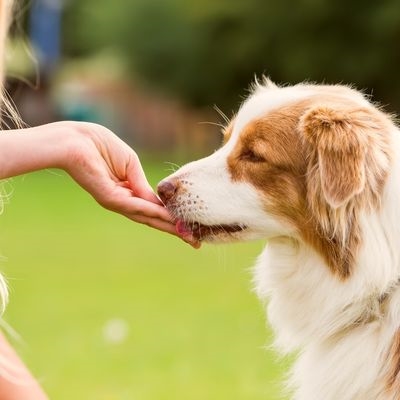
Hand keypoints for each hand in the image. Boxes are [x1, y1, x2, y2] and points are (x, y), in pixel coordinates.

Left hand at [0, 121, 199, 246]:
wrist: (76, 140)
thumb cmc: (100, 146)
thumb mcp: (131, 165)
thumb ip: (143, 184)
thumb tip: (158, 202)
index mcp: (128, 192)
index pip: (153, 209)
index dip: (171, 217)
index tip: (189, 227)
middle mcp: (123, 201)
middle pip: (152, 219)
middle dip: (174, 230)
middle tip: (194, 243)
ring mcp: (116, 201)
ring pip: (146, 217)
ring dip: (168, 226)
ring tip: (187, 235)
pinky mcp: (109, 198)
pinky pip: (135, 206)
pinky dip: (153, 212)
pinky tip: (168, 218)